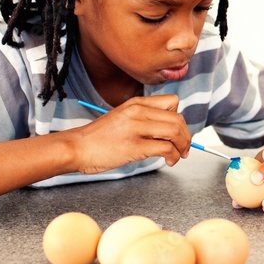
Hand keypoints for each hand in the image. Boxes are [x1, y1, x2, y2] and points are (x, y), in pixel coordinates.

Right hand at [70, 95, 190, 173]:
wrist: (77, 147)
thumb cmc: (99, 137)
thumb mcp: (123, 117)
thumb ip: (144, 119)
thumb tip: (169, 130)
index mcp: (136, 103)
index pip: (172, 102)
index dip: (180, 118)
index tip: (178, 132)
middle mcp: (138, 111)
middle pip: (178, 118)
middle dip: (186, 136)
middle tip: (184, 148)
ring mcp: (136, 128)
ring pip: (175, 131)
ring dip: (182, 146)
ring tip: (178, 156)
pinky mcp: (134, 146)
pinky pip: (166, 148)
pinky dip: (174, 156)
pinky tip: (169, 161)